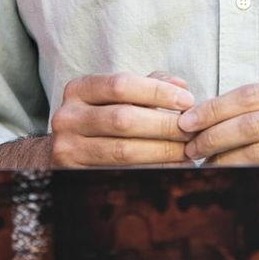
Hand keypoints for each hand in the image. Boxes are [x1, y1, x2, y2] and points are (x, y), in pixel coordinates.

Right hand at [50, 71, 195, 167]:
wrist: (68, 150)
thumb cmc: (102, 117)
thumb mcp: (118, 96)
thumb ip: (148, 85)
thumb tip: (181, 86)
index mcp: (78, 89)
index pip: (121, 85)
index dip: (157, 92)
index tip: (188, 101)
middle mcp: (66, 117)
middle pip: (124, 119)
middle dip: (165, 125)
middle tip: (192, 130)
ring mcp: (66, 148)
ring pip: (123, 150)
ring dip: (162, 150)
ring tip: (187, 150)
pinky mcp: (73, 174)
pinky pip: (120, 172)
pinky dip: (151, 169)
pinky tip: (171, 166)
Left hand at [178, 77, 258, 166]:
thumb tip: (203, 116)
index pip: (248, 96)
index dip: (213, 109)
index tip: (186, 121)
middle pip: (252, 124)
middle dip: (213, 137)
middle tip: (190, 147)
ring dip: (226, 160)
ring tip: (204, 163)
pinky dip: (246, 174)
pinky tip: (229, 174)